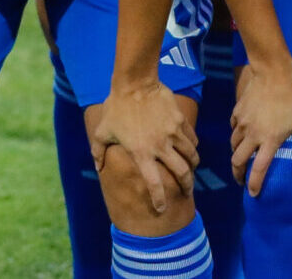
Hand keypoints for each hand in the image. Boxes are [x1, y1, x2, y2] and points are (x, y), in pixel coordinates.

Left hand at [91, 78, 199, 214]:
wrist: (134, 82)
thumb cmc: (116, 107)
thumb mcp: (103, 131)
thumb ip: (99, 151)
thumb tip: (98, 167)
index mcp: (141, 153)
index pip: (155, 184)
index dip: (159, 200)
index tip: (161, 208)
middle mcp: (160, 146)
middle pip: (182, 173)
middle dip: (187, 186)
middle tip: (187, 191)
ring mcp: (173, 133)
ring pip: (191, 156)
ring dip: (193, 166)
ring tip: (191, 169)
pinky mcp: (180, 120)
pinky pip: (192, 138)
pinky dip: (193, 146)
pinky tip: (191, 148)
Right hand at [227, 63, 291, 196]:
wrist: (273, 72)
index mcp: (270, 140)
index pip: (258, 169)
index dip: (254, 184)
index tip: (253, 194)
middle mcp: (252, 134)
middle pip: (237, 161)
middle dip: (238, 174)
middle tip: (242, 180)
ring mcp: (242, 123)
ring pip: (233, 146)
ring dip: (236, 155)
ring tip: (242, 159)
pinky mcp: (237, 113)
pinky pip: (233, 129)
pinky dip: (236, 136)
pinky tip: (243, 135)